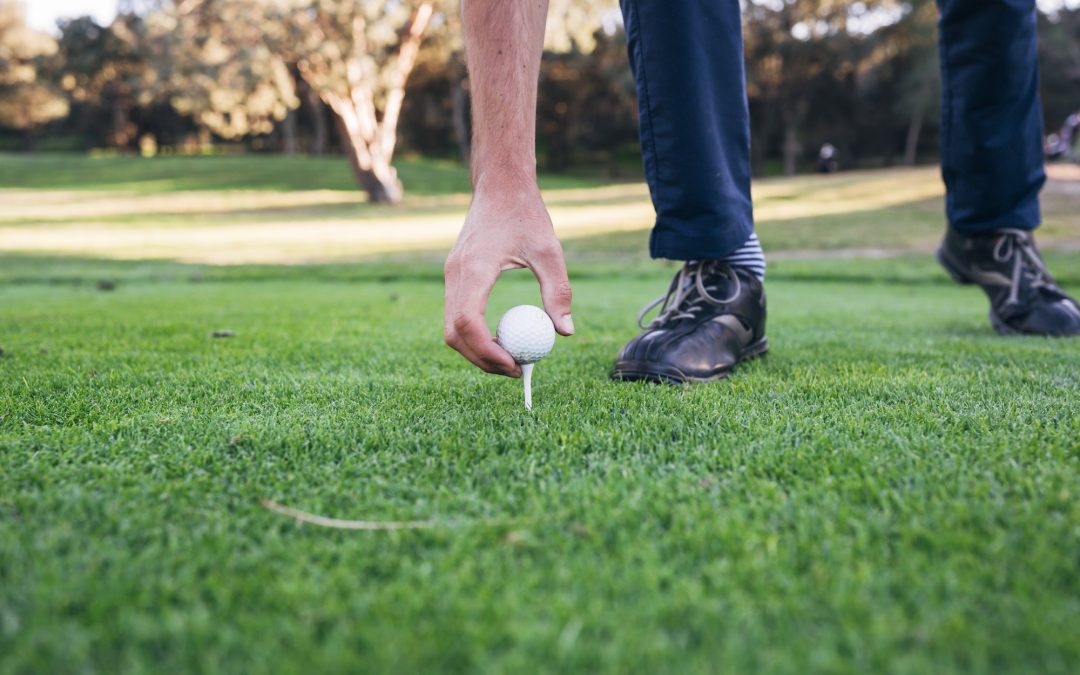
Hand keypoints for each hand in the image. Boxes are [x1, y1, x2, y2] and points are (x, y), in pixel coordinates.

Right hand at [444, 184, 573, 376]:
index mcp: (474, 269)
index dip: (487, 351)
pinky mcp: (455, 276)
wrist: (500, 185)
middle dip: (481, 359)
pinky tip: (501, 337)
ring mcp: (451, 276)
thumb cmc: (525, 214)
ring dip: (476, 350)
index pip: (468, 323)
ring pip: (451, 328)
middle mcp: (455, 275)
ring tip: (510, 357)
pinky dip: (474, 335)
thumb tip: (565, 332)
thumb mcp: (549, 251)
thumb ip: (558, 291)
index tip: (515, 365)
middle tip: (516, 370)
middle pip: (454, 334)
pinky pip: (457, 316)